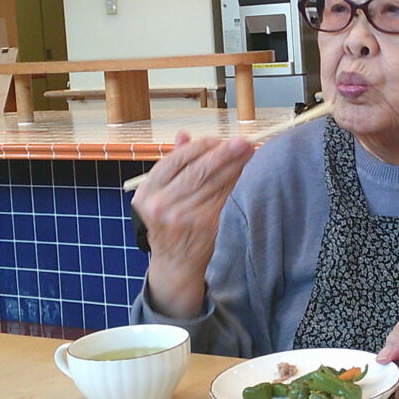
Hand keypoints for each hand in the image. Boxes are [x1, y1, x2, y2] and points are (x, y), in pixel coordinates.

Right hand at [131, 131, 253, 317]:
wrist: (174, 264)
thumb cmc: (169, 222)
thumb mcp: (160, 195)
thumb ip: (173, 164)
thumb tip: (185, 135)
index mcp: (147, 192)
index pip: (175, 160)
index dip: (199, 147)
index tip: (218, 139)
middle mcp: (162, 205)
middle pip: (197, 171)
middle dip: (223, 153)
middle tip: (243, 142)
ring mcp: (184, 218)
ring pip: (215, 184)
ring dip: (235, 167)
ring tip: (251, 153)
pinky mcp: (205, 227)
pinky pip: (225, 200)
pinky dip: (237, 185)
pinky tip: (248, 175)